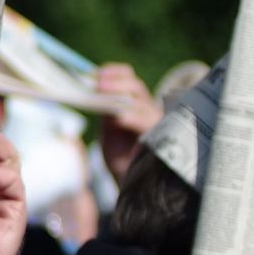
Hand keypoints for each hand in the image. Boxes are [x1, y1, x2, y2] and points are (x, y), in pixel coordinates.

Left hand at [97, 63, 162, 186]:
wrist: (130, 182)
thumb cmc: (120, 155)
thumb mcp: (109, 130)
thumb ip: (106, 112)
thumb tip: (92, 91)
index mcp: (136, 105)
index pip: (130, 80)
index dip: (115, 73)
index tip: (96, 72)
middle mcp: (149, 110)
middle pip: (135, 88)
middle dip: (115, 82)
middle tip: (97, 82)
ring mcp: (157, 123)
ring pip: (141, 103)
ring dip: (121, 95)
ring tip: (103, 91)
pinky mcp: (161, 138)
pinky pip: (147, 124)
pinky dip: (132, 118)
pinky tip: (118, 117)